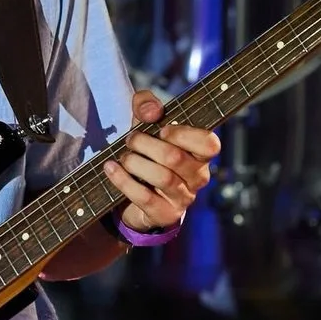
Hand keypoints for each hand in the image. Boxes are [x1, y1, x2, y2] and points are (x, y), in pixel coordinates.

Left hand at [102, 90, 220, 232]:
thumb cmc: (147, 151)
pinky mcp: (166, 215)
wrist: (135, 193)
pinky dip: (124, 180)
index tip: (162, 130)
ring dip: (135, 162)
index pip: (209, 144)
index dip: (184, 134)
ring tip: (124, 157)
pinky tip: (111, 168)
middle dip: (145, 144)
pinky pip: (146, 198)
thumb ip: (146, 104)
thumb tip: (151, 112)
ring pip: (162, 177)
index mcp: (200, 153)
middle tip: (130, 140)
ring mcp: (184, 198)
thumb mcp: (145, 122)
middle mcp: (198, 177)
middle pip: (175, 157)